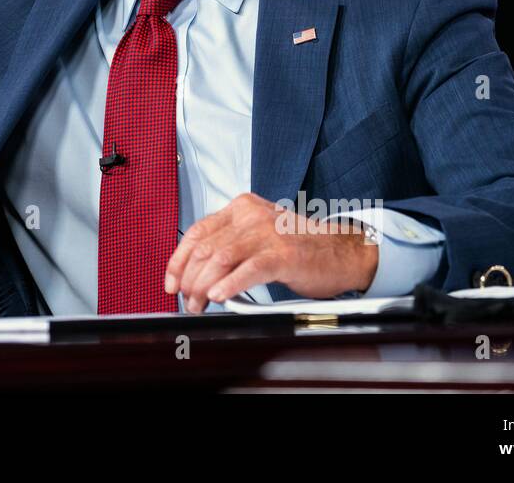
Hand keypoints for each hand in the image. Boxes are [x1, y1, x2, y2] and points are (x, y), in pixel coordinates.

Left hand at [164, 192, 378, 312]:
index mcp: (241, 208)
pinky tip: (219, 296)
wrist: (342, 252)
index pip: (197, 231)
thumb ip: (229, 245)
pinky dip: (229, 285)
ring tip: (199, 304)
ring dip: (203, 286)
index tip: (171, 281)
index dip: (178, 259)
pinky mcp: (283, 254)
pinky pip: (248, 269)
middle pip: (205, 247)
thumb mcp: (258, 236)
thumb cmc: (299, 248)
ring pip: (220, 258)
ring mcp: (268, 233)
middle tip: (187, 301)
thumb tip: (195, 273)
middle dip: (189, 279)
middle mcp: (251, 216)